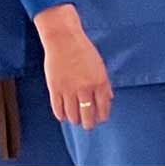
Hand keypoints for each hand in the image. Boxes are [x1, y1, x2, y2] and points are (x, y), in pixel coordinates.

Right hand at [34, 5, 112, 129]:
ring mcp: (69, 89)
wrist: (64, 40)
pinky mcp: (55, 89)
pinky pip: (58, 109)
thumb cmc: (83, 50)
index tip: (101, 120)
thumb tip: (109, 98)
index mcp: (100, 81)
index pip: (104, 106)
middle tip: (88, 126)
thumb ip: (104, 83)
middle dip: (89, 123)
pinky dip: (61, 115)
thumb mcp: (99, 65)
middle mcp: (86, 88)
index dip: (102, 115)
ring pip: (72, 114)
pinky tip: (64, 116)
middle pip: (88, 114)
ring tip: (76, 120)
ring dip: (75, 120)